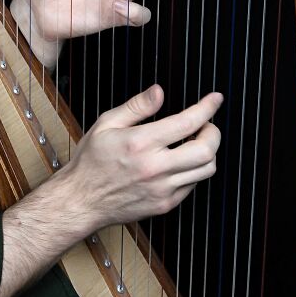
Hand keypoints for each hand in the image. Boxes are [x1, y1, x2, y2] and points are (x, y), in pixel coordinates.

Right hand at [60, 85, 222, 234]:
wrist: (81, 201)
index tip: (214, 99)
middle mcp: (154, 168)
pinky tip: (180, 163)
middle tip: (206, 125)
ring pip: (206, 170)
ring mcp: (162, 189)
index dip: (207, 108)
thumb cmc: (91, 162)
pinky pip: (192, 185)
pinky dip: (194, 171)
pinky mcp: (164, 205)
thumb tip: (158, 92)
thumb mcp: (106, 124)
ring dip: (208, 153)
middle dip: (213, 132)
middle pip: (206, 150)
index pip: (187, 123)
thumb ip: (136, 107)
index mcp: (140, 143)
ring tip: (195, 143)